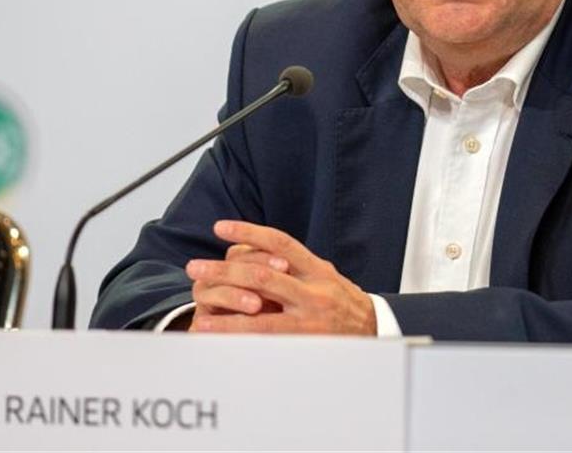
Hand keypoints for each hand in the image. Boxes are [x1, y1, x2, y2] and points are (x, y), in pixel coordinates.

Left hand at [185, 221, 377, 335]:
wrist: (376, 332)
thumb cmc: (344, 303)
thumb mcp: (326, 276)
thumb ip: (297, 267)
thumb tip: (257, 252)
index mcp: (317, 269)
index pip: (279, 242)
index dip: (248, 232)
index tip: (220, 228)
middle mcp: (313, 290)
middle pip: (261, 275)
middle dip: (224, 272)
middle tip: (195, 268)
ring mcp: (307, 318)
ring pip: (259, 312)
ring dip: (224, 311)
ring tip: (198, 309)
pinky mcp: (303, 342)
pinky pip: (266, 340)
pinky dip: (239, 338)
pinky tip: (220, 338)